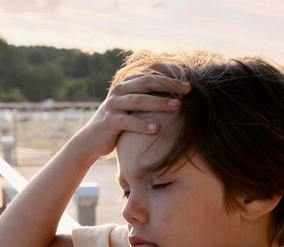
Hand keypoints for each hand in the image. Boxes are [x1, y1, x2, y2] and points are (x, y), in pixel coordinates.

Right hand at [72, 73, 190, 158]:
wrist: (92, 139)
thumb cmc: (121, 122)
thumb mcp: (135, 107)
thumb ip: (151, 97)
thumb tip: (181, 93)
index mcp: (129, 83)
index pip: (151, 71)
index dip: (171, 72)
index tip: (190, 77)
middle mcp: (120, 90)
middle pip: (147, 82)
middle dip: (170, 85)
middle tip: (189, 89)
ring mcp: (113, 105)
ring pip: (138, 100)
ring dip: (159, 102)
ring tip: (178, 106)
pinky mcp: (109, 121)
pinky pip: (127, 121)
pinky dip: (142, 125)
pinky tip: (156, 129)